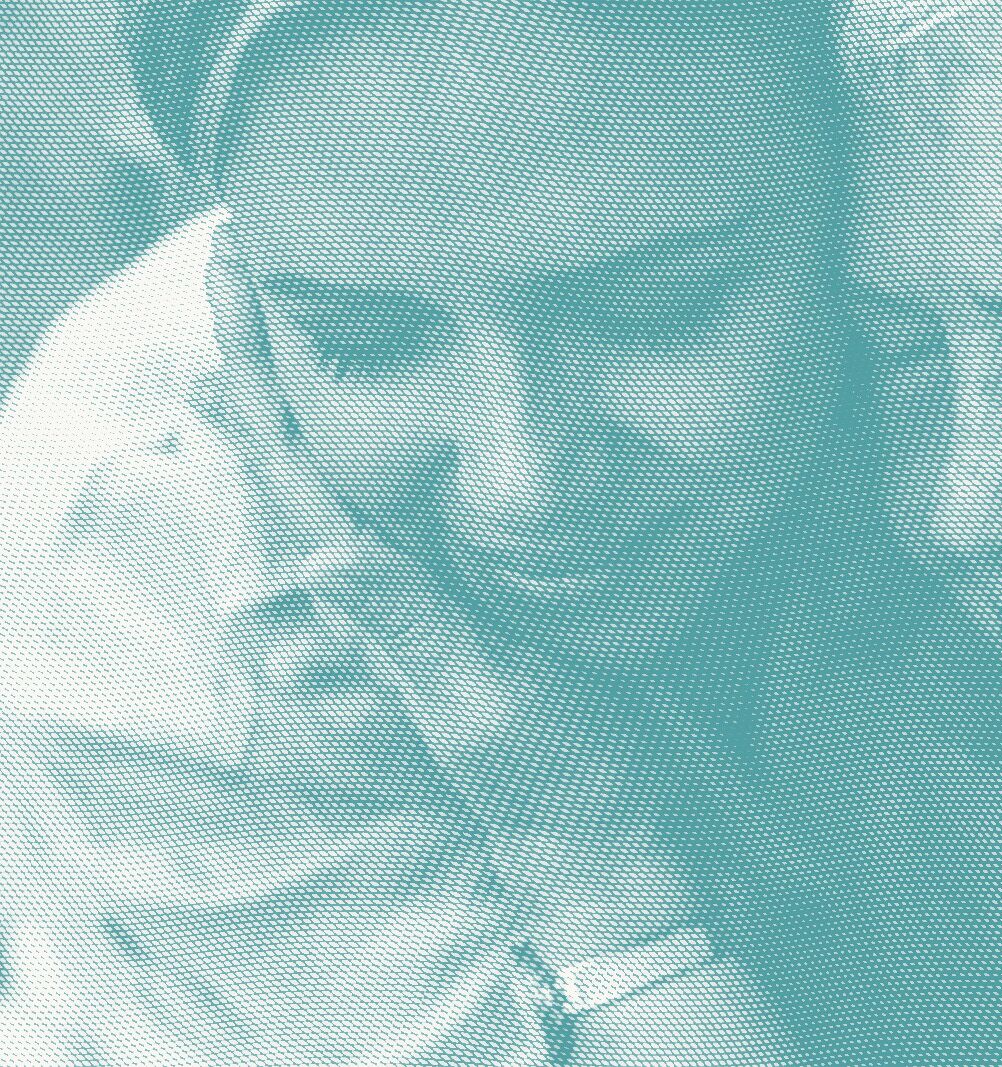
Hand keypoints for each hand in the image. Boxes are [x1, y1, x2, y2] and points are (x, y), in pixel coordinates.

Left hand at [194, 242, 794, 1064]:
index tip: (242, 276)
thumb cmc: (565, 784)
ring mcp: (457, 592)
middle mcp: (406, 588)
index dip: (260, 375)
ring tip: (334, 301)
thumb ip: (409, 625)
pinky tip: (439, 401)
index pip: (298, 471)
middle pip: (320, 453)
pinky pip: (450, 498)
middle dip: (288, 357)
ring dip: (345, 385)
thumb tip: (319, 541)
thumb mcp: (487, 705)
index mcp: (389, 602)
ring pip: (379, 465)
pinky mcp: (512, 601)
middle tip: (270, 260)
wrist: (635, 848)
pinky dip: (429, 435)